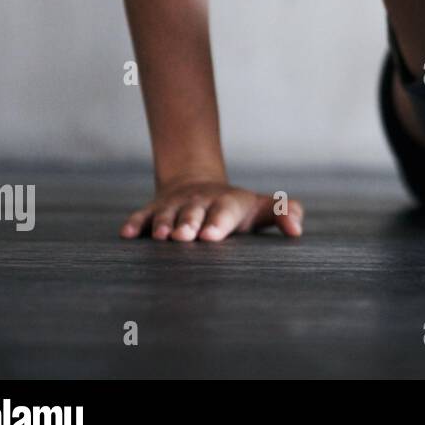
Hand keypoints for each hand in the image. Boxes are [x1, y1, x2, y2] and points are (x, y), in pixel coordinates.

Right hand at [120, 178, 304, 241]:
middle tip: (183, 237)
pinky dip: (134, 223)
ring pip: (166, 214)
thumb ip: (286, 213)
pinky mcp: (153, 211)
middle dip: (188, 224)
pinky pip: (141, 215)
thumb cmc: (237, 208)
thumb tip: (297, 230)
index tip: (211, 236)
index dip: (217, 223)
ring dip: (162, 224)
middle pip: (193, 213)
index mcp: (228, 204)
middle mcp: (199, 203)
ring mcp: (175, 206)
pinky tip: (127, 234)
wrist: (199, 186)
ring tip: (160, 237)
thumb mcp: (263, 208)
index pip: (224, 212)